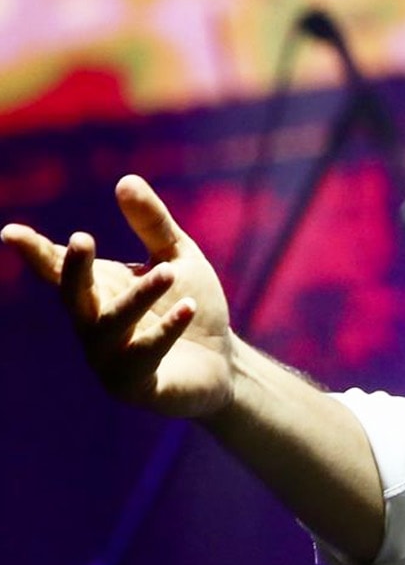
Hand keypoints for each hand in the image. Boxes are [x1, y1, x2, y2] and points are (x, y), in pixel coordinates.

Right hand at [3, 176, 235, 417]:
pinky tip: (186, 308)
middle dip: (73, 270)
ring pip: (110, 325)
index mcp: (97, 290)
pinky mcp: (136, 384)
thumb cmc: (191, 307)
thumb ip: (152, 223)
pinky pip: (143, 357)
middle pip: (72, 296)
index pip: (58, 269)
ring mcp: (109, 357)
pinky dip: (163, 332)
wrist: (224, 364)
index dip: (35, 251)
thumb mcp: (177, 258)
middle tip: (81, 239)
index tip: (11, 233)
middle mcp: (93, 324)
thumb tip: (125, 179)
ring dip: (137, 298)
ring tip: (166, 272)